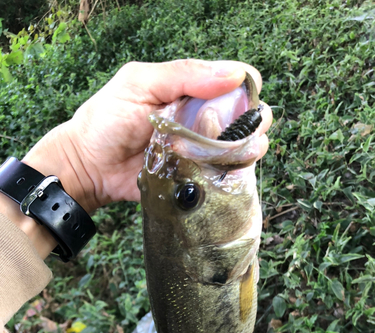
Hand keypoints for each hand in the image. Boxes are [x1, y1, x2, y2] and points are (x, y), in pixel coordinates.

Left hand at [23, 59, 271, 212]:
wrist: (88, 167)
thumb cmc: (106, 121)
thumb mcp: (139, 83)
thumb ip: (182, 75)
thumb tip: (234, 74)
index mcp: (189, 91)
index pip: (232, 83)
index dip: (247, 90)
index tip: (247, 101)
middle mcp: (199, 119)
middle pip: (243, 117)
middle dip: (253, 122)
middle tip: (245, 132)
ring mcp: (198, 150)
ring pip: (238, 148)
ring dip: (247, 149)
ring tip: (239, 153)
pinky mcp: (193, 178)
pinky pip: (221, 176)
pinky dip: (231, 174)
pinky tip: (230, 171)